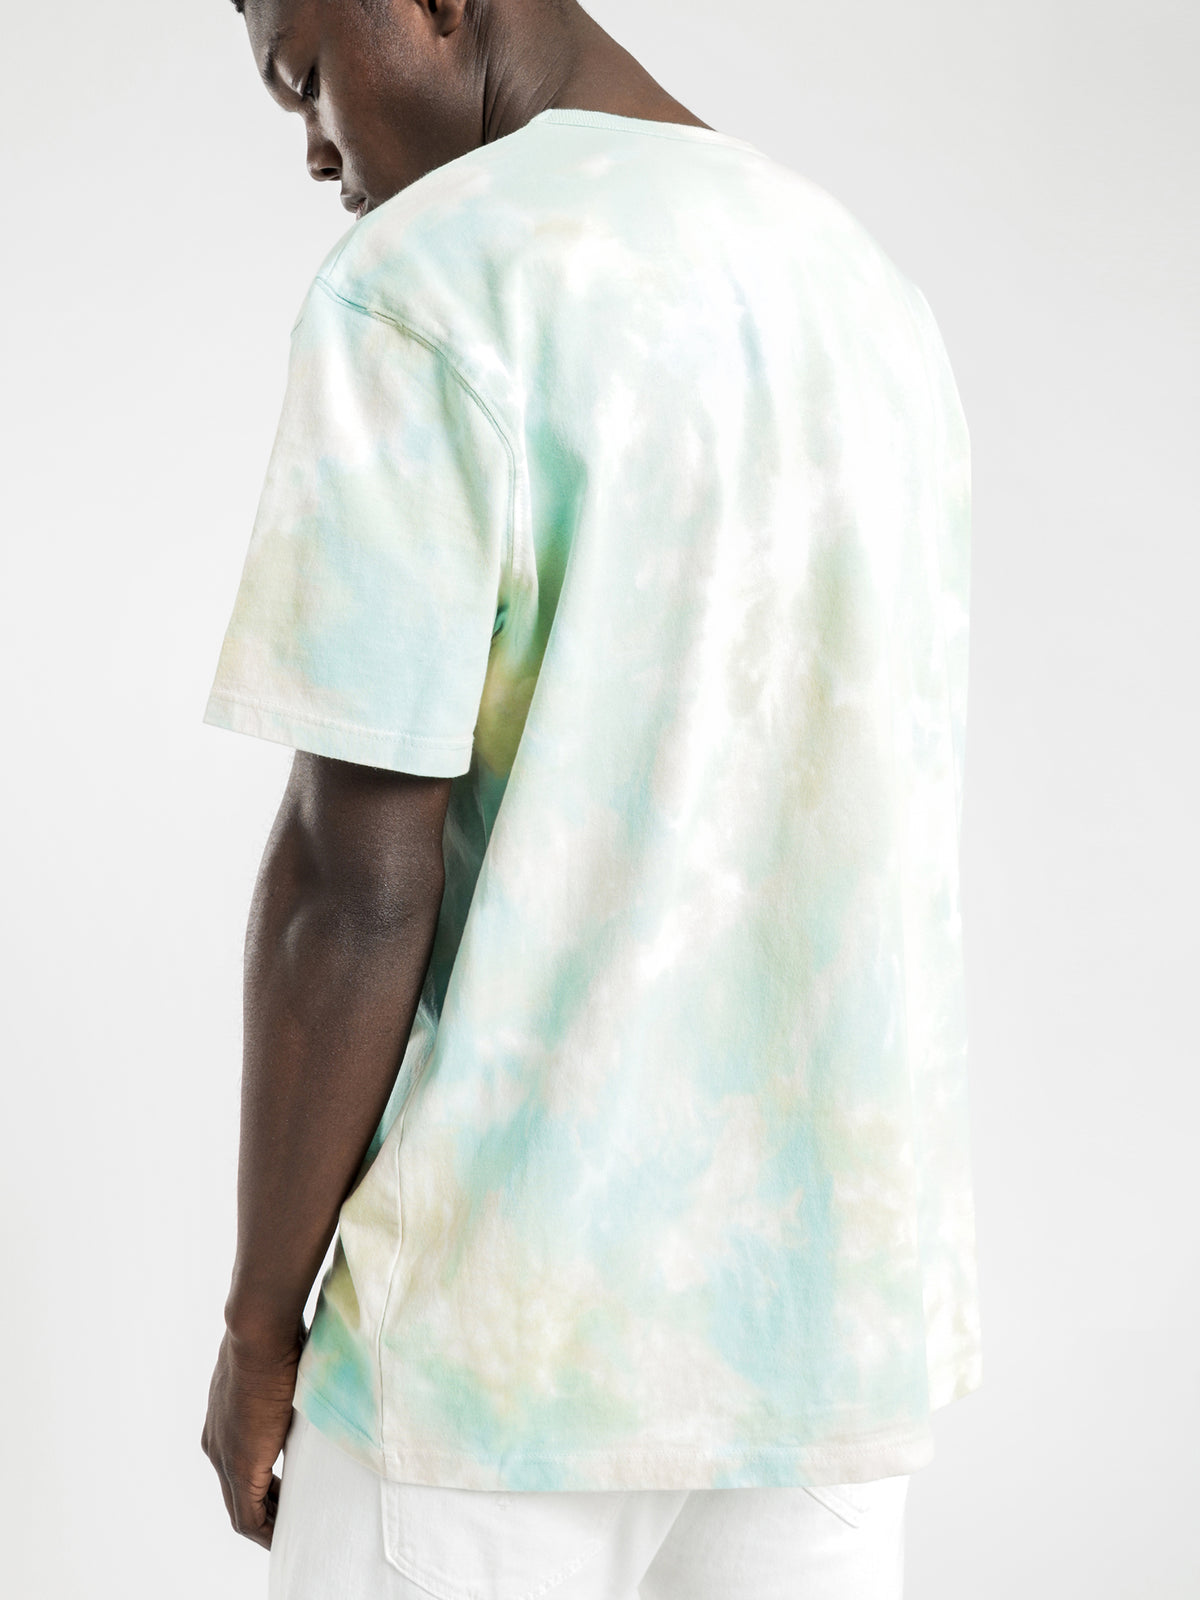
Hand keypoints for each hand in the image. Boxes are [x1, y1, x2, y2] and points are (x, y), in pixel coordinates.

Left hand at [201, 1322, 304, 1548]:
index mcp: (224, 1421)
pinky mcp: (239, 1466)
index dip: (265, 1486)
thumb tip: (312, 1379)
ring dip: (268, 1524)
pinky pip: (247, 1517)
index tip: (288, 1493)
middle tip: (294, 1519)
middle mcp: (216, 1444)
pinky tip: (286, 1536)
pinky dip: (266, 1531)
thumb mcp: (281, 1370)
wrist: (260, 1330)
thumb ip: (287, 1388)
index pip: (240, 1467)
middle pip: (239, 1494)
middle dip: (268, 1509)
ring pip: (241, 1509)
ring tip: (293, 1532)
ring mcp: (223, 1456)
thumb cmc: (278, 1337)